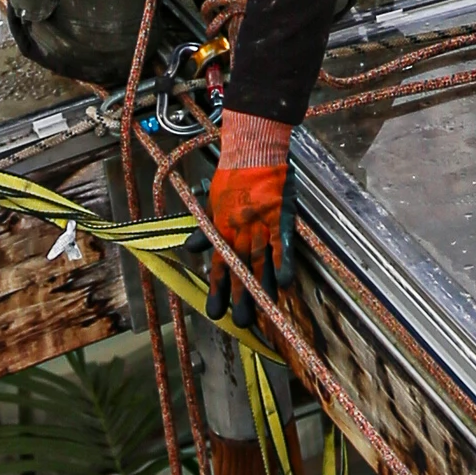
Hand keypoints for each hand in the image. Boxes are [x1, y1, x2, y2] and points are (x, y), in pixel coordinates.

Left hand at [206, 152, 294, 329]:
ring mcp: (260, 226)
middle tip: (241, 322)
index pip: (218, 265)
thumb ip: (206, 228)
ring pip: (259, 262)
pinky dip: (283, 263)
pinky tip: (284, 283)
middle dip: (240, 297)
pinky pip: (282, 245)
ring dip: (260, 288)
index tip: (215, 311)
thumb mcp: (211, 203)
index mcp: (222, 229)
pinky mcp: (279, 218)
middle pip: (239, 270)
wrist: (252, 152)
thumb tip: (191, 249)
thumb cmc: (232, 176)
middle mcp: (239, 232)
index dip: (217, 289)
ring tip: (263, 311)